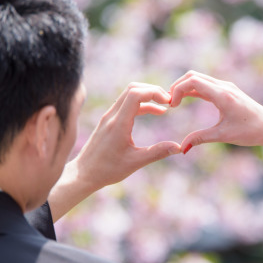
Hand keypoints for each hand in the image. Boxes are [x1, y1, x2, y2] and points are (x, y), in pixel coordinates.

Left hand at [48, 83, 180, 220]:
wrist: (83, 174)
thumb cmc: (107, 170)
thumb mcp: (135, 163)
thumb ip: (157, 152)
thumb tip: (179, 147)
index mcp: (118, 124)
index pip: (136, 95)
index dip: (154, 93)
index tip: (169, 102)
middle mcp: (112, 116)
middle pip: (133, 89)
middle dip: (153, 91)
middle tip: (170, 101)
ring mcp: (109, 117)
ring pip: (129, 94)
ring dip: (148, 96)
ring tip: (165, 106)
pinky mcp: (108, 120)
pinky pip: (126, 104)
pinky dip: (142, 104)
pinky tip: (155, 112)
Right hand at [169, 71, 262, 157]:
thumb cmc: (251, 131)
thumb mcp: (224, 136)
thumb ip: (201, 138)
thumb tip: (182, 148)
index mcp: (223, 95)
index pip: (193, 81)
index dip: (177, 90)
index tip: (172, 106)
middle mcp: (224, 86)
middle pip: (192, 75)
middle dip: (177, 86)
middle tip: (169, 103)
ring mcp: (226, 87)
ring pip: (199, 78)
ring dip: (184, 87)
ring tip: (174, 103)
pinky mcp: (227, 91)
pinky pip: (206, 84)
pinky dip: (193, 89)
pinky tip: (185, 100)